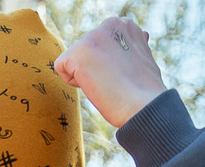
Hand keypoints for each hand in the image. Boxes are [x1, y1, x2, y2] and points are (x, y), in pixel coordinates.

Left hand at [55, 15, 170, 129]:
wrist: (143, 104)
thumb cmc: (144, 90)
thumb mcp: (142, 58)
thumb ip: (132, 46)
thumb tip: (141, 36)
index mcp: (125, 25)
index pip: (99, 45)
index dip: (108, 64)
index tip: (123, 73)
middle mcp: (109, 24)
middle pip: (84, 50)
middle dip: (95, 68)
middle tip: (114, 80)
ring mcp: (93, 36)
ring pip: (73, 59)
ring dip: (86, 76)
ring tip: (107, 82)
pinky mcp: (78, 51)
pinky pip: (60, 68)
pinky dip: (72, 82)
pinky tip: (94, 84)